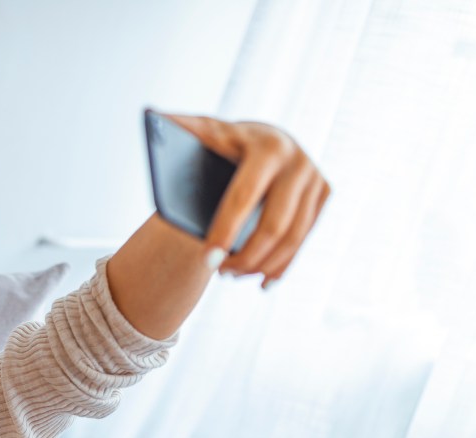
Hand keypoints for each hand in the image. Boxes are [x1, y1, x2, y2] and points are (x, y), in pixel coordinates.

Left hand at [159, 112, 331, 289]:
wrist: (260, 141)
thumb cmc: (222, 142)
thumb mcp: (204, 132)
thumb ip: (181, 128)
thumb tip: (152, 117)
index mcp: (267, 146)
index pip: (244, 197)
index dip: (225, 231)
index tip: (207, 259)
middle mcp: (299, 161)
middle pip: (275, 226)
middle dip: (245, 257)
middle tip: (218, 272)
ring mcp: (316, 178)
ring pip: (293, 239)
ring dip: (260, 265)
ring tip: (230, 273)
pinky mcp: (323, 194)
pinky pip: (304, 240)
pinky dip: (282, 265)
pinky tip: (261, 281)